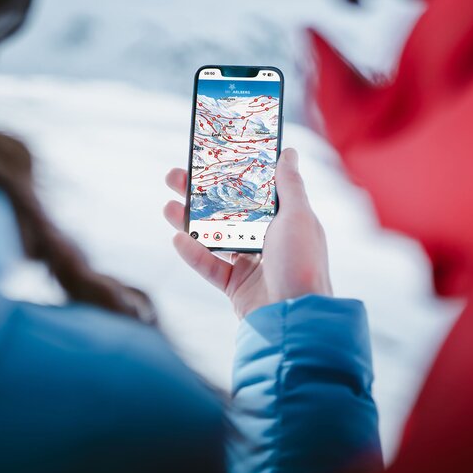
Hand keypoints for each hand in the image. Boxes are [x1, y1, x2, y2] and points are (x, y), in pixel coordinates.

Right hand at [163, 148, 332, 318]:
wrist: (297, 320)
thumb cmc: (303, 264)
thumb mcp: (299, 216)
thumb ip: (289, 184)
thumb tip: (287, 152)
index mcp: (284, 219)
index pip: (254, 190)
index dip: (231, 174)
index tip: (210, 158)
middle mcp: (268, 239)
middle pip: (228, 210)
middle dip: (200, 194)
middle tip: (176, 177)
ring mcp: (251, 263)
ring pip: (215, 236)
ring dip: (190, 221)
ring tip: (169, 205)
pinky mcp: (236, 286)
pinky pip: (210, 266)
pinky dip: (193, 254)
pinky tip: (178, 239)